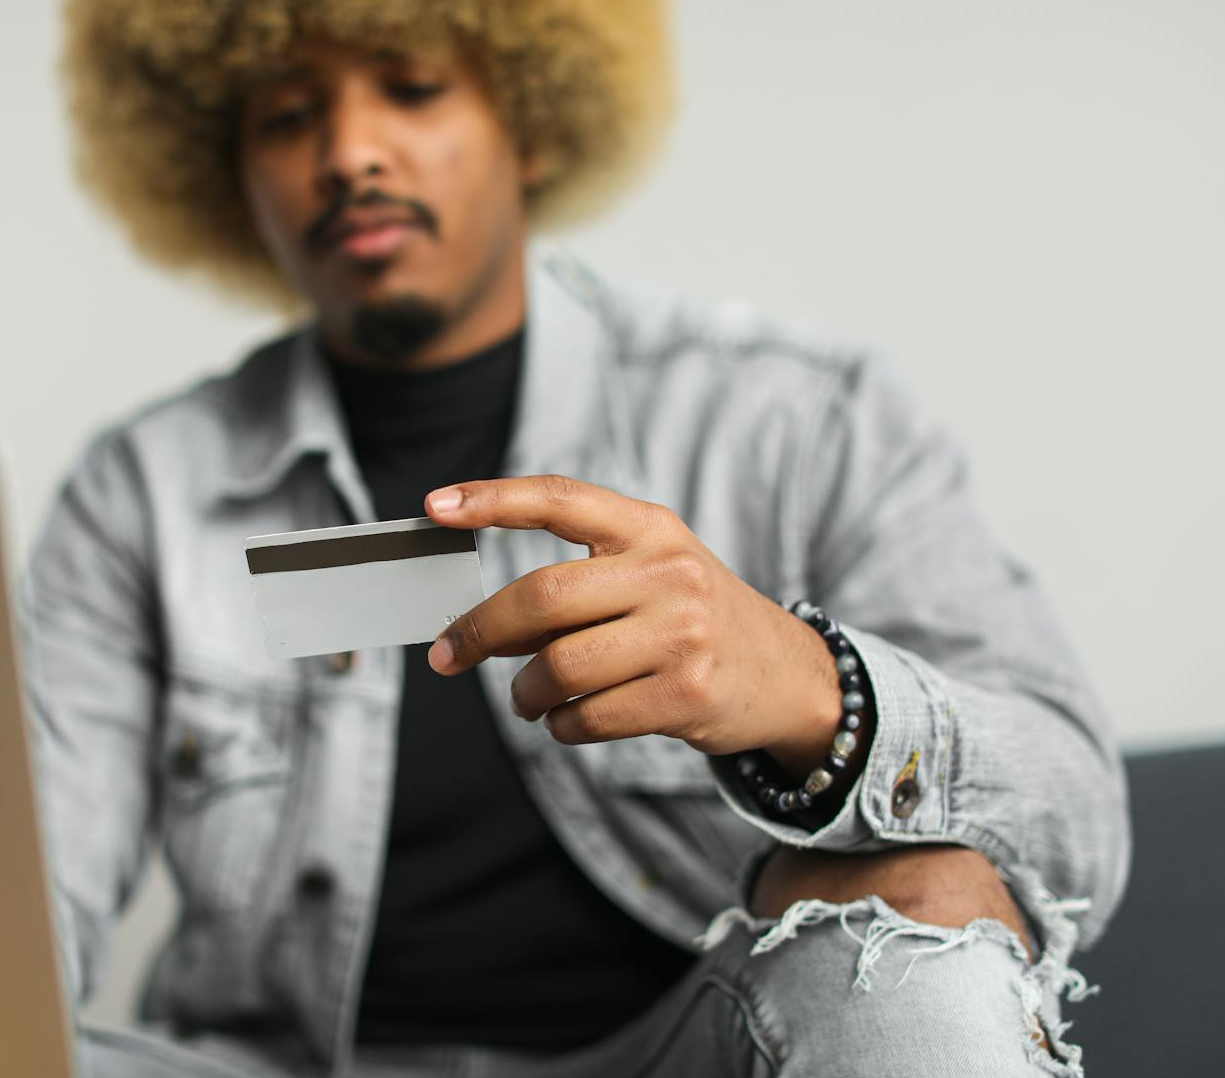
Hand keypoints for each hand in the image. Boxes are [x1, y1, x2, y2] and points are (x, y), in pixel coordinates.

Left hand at [423, 475, 843, 768]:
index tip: (437, 507)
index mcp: (650, 529)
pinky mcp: (687, 694)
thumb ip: (577, 584)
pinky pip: (588, 717)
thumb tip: (477, 623)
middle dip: (479, 631)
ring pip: (559, 667)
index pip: (561, 499)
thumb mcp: (651, 575)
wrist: (787, 674)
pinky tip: (567, 720)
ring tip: (527, 698)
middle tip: (448, 654)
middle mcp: (669, 573)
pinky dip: (560, 725)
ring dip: (523, 692)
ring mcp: (682, 634)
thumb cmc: (692, 620)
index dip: (494, 499)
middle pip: (542, 597)